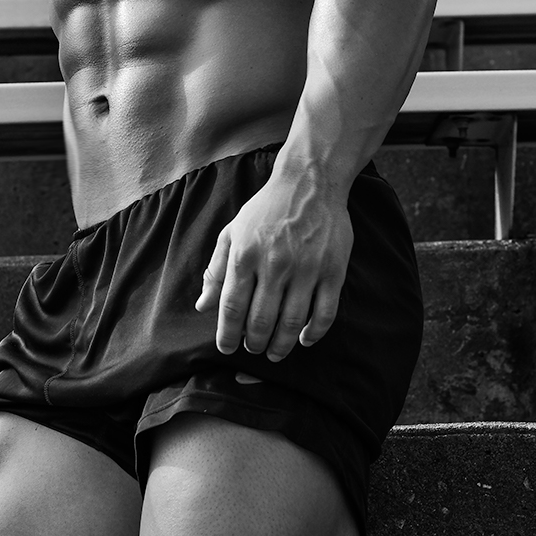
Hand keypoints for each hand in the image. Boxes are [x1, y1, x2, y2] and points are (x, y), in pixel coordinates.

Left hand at [196, 169, 352, 361]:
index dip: (227, 334)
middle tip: (252, 349)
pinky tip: (304, 339)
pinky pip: (324, 313)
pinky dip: (314, 333)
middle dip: (253, 343)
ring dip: (281, 345)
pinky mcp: (333, 270)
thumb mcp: (233, 232)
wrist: (310, 182)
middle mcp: (274, 263)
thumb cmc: (266, 209)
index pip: (231, 306)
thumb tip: (203, 307)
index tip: (227, 348)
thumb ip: (217, 270)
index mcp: (245, 254)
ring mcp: (307, 268)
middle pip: (260, 320)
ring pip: (292, 322)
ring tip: (274, 352)